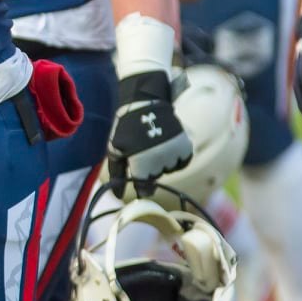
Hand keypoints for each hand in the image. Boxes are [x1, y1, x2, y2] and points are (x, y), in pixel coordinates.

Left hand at [108, 70, 192, 189]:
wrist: (145, 105)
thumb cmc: (125, 129)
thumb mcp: (115, 151)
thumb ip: (117, 174)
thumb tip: (118, 196)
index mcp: (141, 165)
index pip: (144, 189)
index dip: (141, 185)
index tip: (139, 177)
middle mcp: (160, 162)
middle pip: (156, 177)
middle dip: (149, 169)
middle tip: (143, 151)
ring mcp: (174, 154)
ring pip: (169, 169)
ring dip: (163, 162)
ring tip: (154, 145)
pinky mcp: (186, 147)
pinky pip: (181, 161)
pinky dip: (175, 157)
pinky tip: (166, 146)